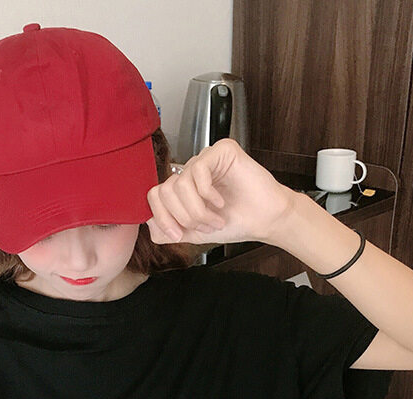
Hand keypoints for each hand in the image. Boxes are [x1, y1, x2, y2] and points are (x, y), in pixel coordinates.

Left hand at [145, 138, 296, 247]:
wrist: (264, 221)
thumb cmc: (235, 222)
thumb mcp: (193, 233)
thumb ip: (169, 230)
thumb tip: (149, 225)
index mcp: (182, 188)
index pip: (154, 196)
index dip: (162, 218)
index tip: (179, 234)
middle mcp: (190, 171)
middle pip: (165, 191)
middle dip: (184, 217)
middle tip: (204, 226)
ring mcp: (205, 159)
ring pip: (180, 184)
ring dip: (198, 210)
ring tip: (215, 218)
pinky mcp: (221, 150)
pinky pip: (199, 170)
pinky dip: (208, 193)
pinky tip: (221, 201)